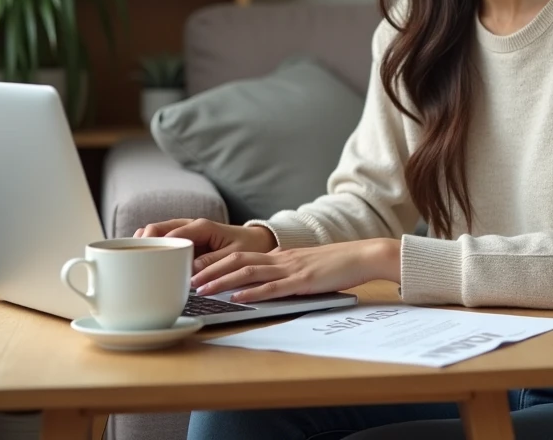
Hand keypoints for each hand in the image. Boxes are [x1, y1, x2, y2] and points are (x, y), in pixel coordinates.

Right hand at [133, 218, 276, 272]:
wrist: (257, 242)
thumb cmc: (248, 246)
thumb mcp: (234, 255)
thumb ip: (213, 262)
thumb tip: (190, 270)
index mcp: (201, 227)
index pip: (171, 232)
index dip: (155, 243)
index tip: (143, 256)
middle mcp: (190, 226)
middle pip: (158, 228)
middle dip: (142, 240)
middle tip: (130, 257)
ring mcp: (185, 233)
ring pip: (157, 233)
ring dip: (144, 243)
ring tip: (130, 258)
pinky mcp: (185, 241)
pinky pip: (164, 241)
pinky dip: (152, 247)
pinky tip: (142, 259)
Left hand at [191, 238, 399, 302]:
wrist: (363, 255)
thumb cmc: (337, 264)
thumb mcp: (305, 266)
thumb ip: (285, 273)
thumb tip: (264, 283)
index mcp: (280, 256)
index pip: (240, 255)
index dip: (215, 262)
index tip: (195, 271)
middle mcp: (281, 259)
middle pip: (237, 260)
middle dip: (210, 271)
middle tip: (188, 281)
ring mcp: (291, 269)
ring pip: (249, 272)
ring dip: (222, 281)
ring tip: (203, 290)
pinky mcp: (303, 281)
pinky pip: (274, 287)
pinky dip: (253, 293)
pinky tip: (238, 298)